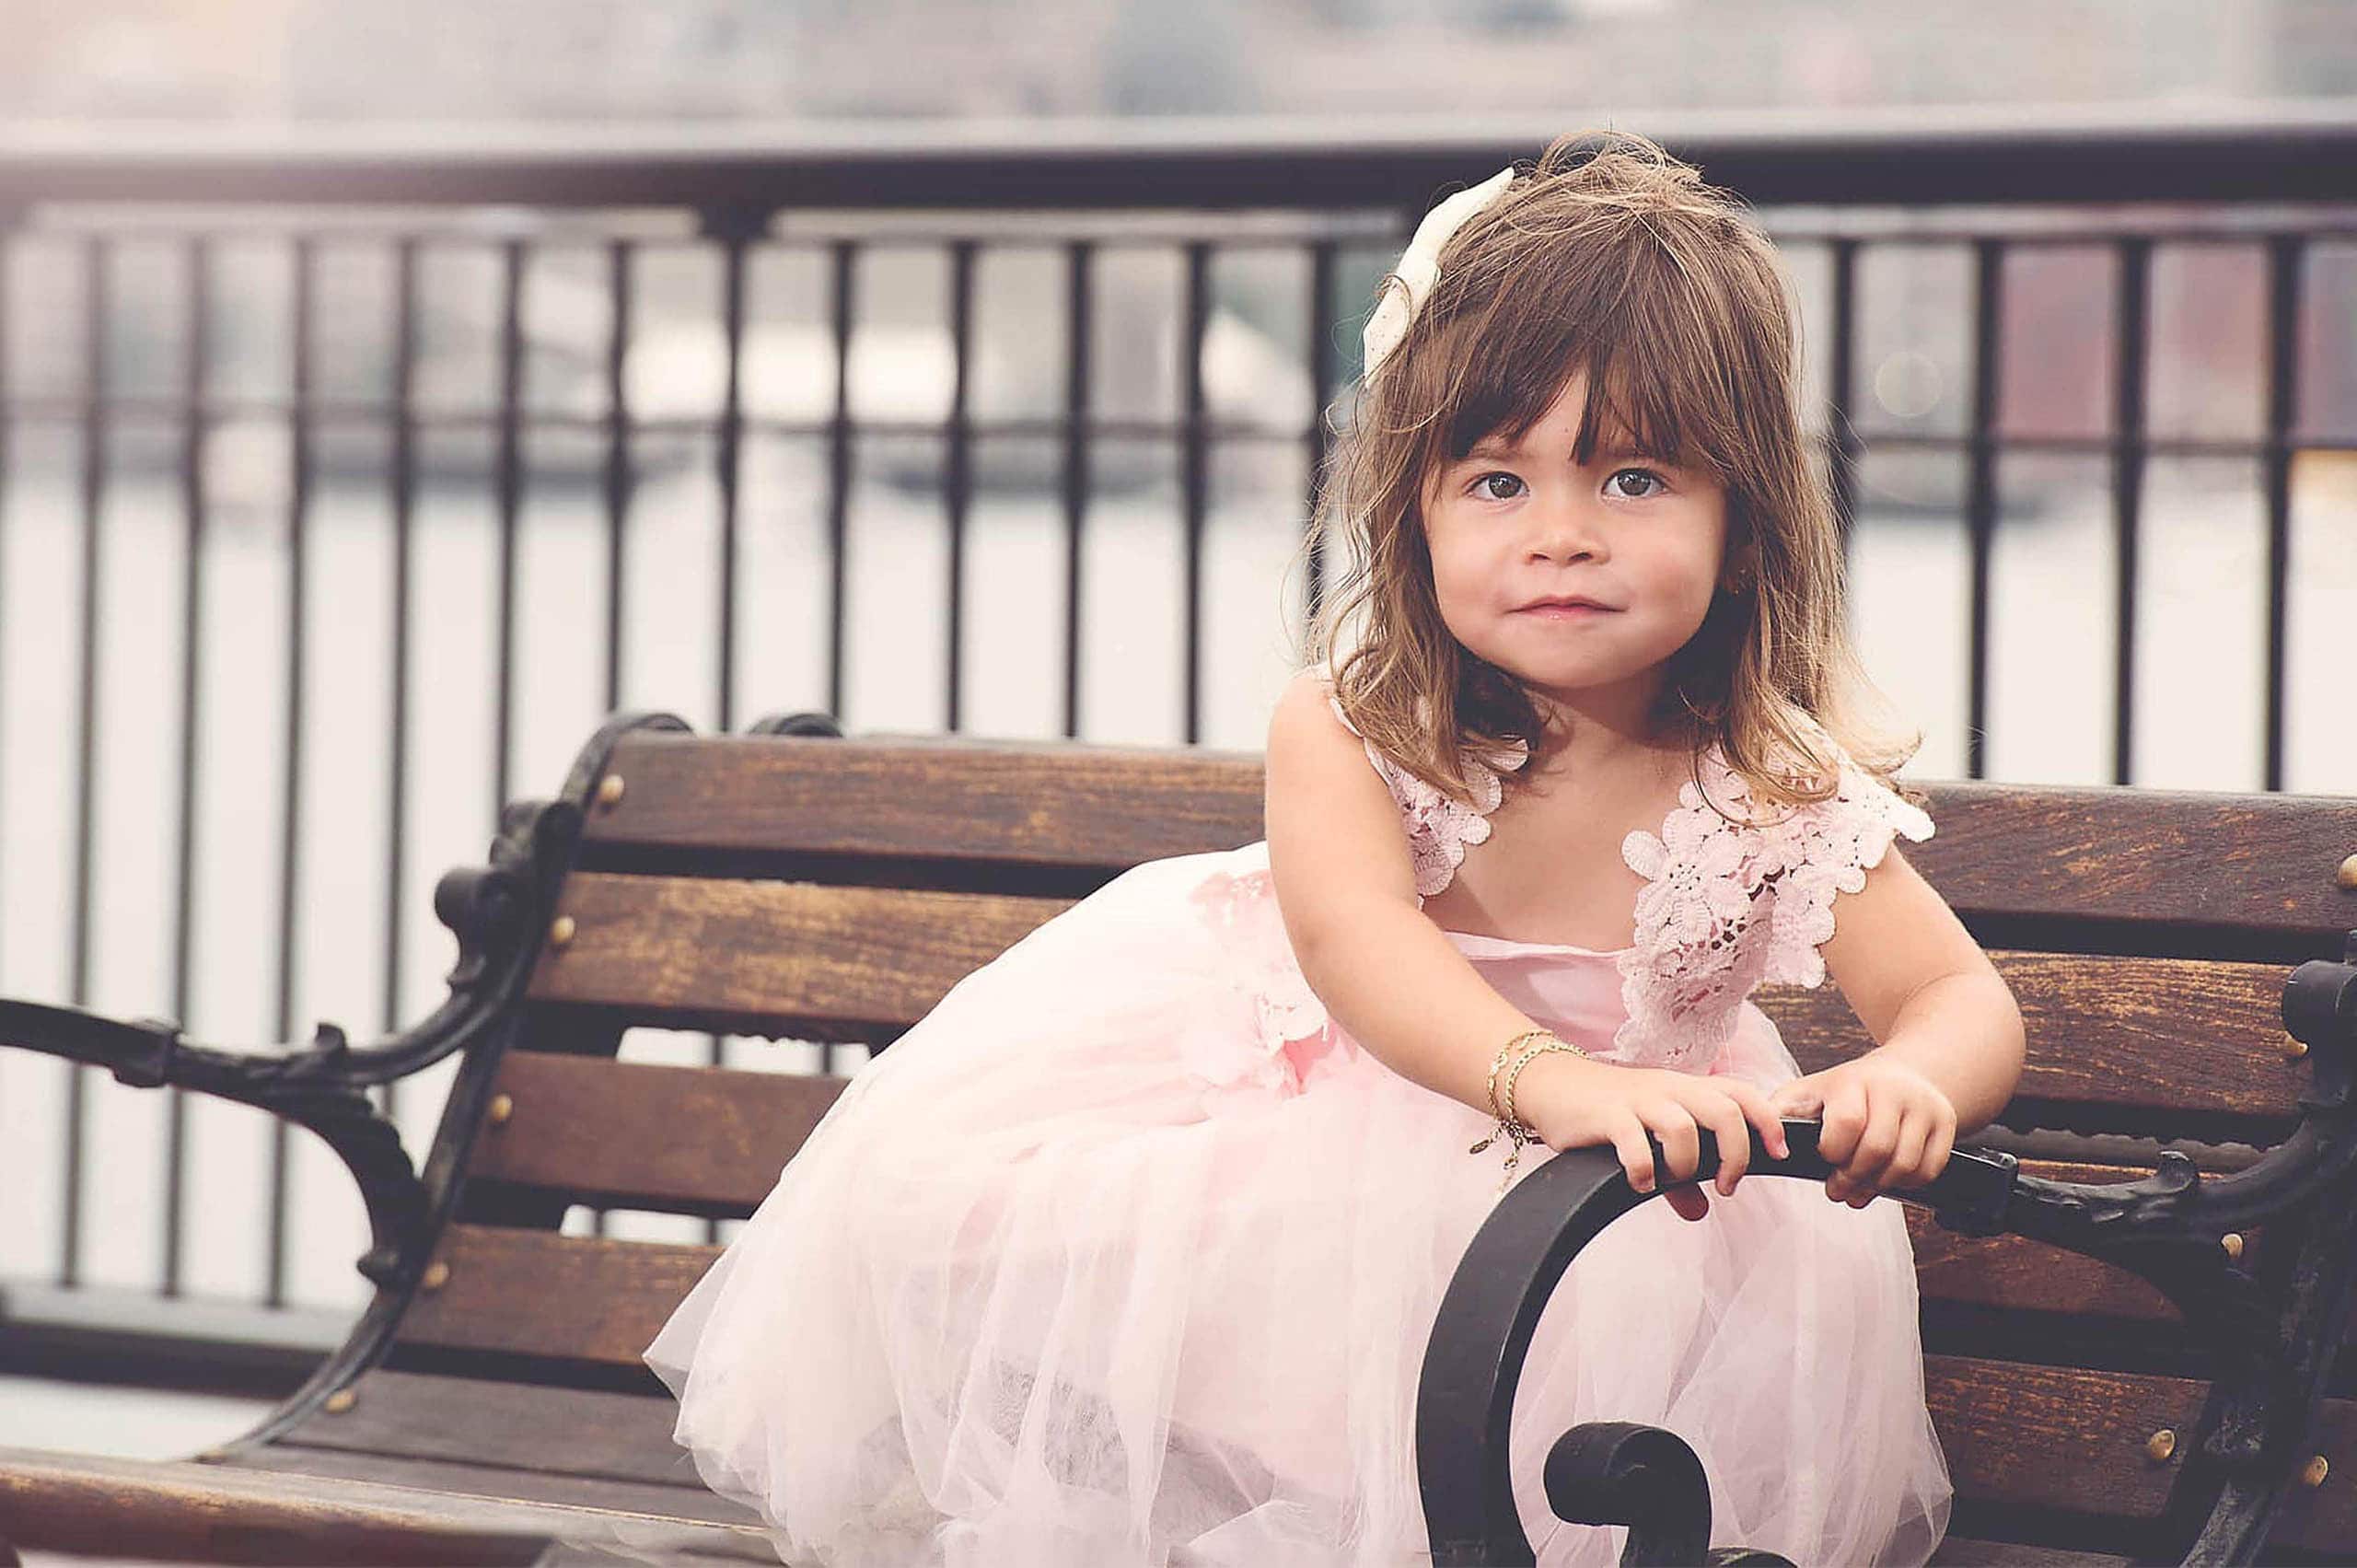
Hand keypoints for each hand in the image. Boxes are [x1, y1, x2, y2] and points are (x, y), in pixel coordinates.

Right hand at [1513, 1056, 1791, 1222]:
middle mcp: (1668, 1089)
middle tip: (1727, 1186)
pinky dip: (1642, 1171)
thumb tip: (1699, 1211)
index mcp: (1685, 1089)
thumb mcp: (1648, 1138)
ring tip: (1673, 1182)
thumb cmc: (1606, 1111)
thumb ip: (1677, 1177)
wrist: (1550, 1085)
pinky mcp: (1606, 1115)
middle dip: (1736, 1154)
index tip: (1778, 1156)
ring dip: (1687, 1166)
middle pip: (1724, 1111)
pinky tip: (1637, 1184)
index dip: (1768, 1122)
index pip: (1741, 1093)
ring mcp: (1636, 1100)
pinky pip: (1633, 1144)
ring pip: (1682, 1127)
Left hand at [1767, 1053, 1957, 1205]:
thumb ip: (1780, 1114)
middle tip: (1838, 1190)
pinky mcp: (1947, 1123)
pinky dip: (1905, 1184)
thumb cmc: (1846, 1092)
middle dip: (1853, 1177)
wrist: (1901, 1074)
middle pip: (1878, 1148)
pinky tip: (1886, 1181)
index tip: (1826, 1157)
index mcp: (1853, 1080)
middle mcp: (1893, 1089)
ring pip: (1905, 1164)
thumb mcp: (1809, 1093)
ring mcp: (1924, 1106)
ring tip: (1858, 1191)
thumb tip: (1760, 1140)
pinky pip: (1929, 1169)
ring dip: (1878, 1186)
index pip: (1848, 1122)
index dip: (1833, 1150)